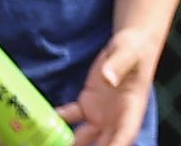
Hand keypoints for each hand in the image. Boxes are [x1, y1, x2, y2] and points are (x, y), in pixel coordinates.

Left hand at [57, 27, 158, 145]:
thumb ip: (118, 64)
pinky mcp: (87, 106)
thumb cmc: (136, 48)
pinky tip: (44, 122)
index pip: (125, 134)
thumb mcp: (128, 52)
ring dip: (69, 143)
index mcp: (132, 109)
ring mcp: (100, 115)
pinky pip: (71, 118)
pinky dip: (58, 121)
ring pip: (84, 138)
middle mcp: (116, 118)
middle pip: (104, 144)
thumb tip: (108, 78)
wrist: (129, 45)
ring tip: (51, 143)